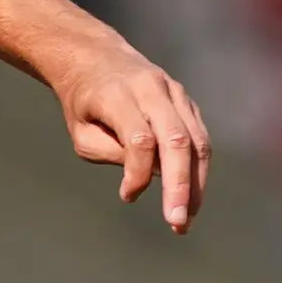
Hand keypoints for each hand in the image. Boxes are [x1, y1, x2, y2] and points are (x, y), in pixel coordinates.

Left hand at [49, 46, 209, 232]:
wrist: (97, 59)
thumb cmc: (85, 104)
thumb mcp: (82, 132)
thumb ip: (110, 152)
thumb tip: (148, 175)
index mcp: (118, 94)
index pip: (139, 138)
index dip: (137, 173)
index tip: (126, 197)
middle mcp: (151, 89)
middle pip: (176, 139)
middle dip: (179, 185)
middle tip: (177, 223)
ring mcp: (174, 92)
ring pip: (196, 140)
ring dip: (195, 184)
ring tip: (186, 220)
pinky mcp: (186, 101)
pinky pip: (200, 137)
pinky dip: (198, 170)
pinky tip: (190, 197)